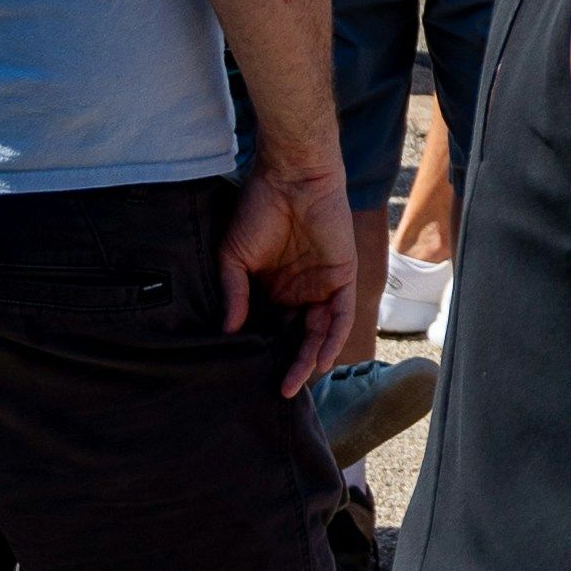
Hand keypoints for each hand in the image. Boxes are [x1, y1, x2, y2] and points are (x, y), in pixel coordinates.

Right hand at [215, 156, 359, 395]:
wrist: (292, 177)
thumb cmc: (257, 209)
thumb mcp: (233, 256)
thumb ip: (233, 293)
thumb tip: (228, 331)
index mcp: (269, 288)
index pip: (267, 329)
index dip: (261, 352)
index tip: (247, 378)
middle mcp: (295, 292)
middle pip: (294, 337)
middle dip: (287, 365)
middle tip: (276, 393)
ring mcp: (320, 286)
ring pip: (318, 333)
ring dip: (309, 359)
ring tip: (294, 384)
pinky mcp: (342, 278)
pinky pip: (340, 316)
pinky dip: (332, 339)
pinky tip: (321, 360)